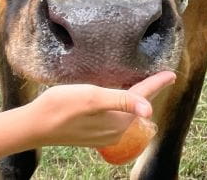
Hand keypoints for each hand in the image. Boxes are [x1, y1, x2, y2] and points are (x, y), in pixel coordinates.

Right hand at [27, 71, 175, 147]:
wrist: (35, 125)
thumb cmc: (61, 107)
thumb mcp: (92, 98)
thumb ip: (121, 101)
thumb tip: (148, 109)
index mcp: (118, 121)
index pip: (143, 98)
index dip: (157, 84)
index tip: (171, 74)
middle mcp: (114, 130)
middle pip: (135, 105)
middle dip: (146, 91)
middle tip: (157, 76)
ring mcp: (102, 133)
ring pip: (124, 112)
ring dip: (131, 97)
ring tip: (138, 83)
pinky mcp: (91, 132)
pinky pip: (111, 116)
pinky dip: (117, 105)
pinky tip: (113, 97)